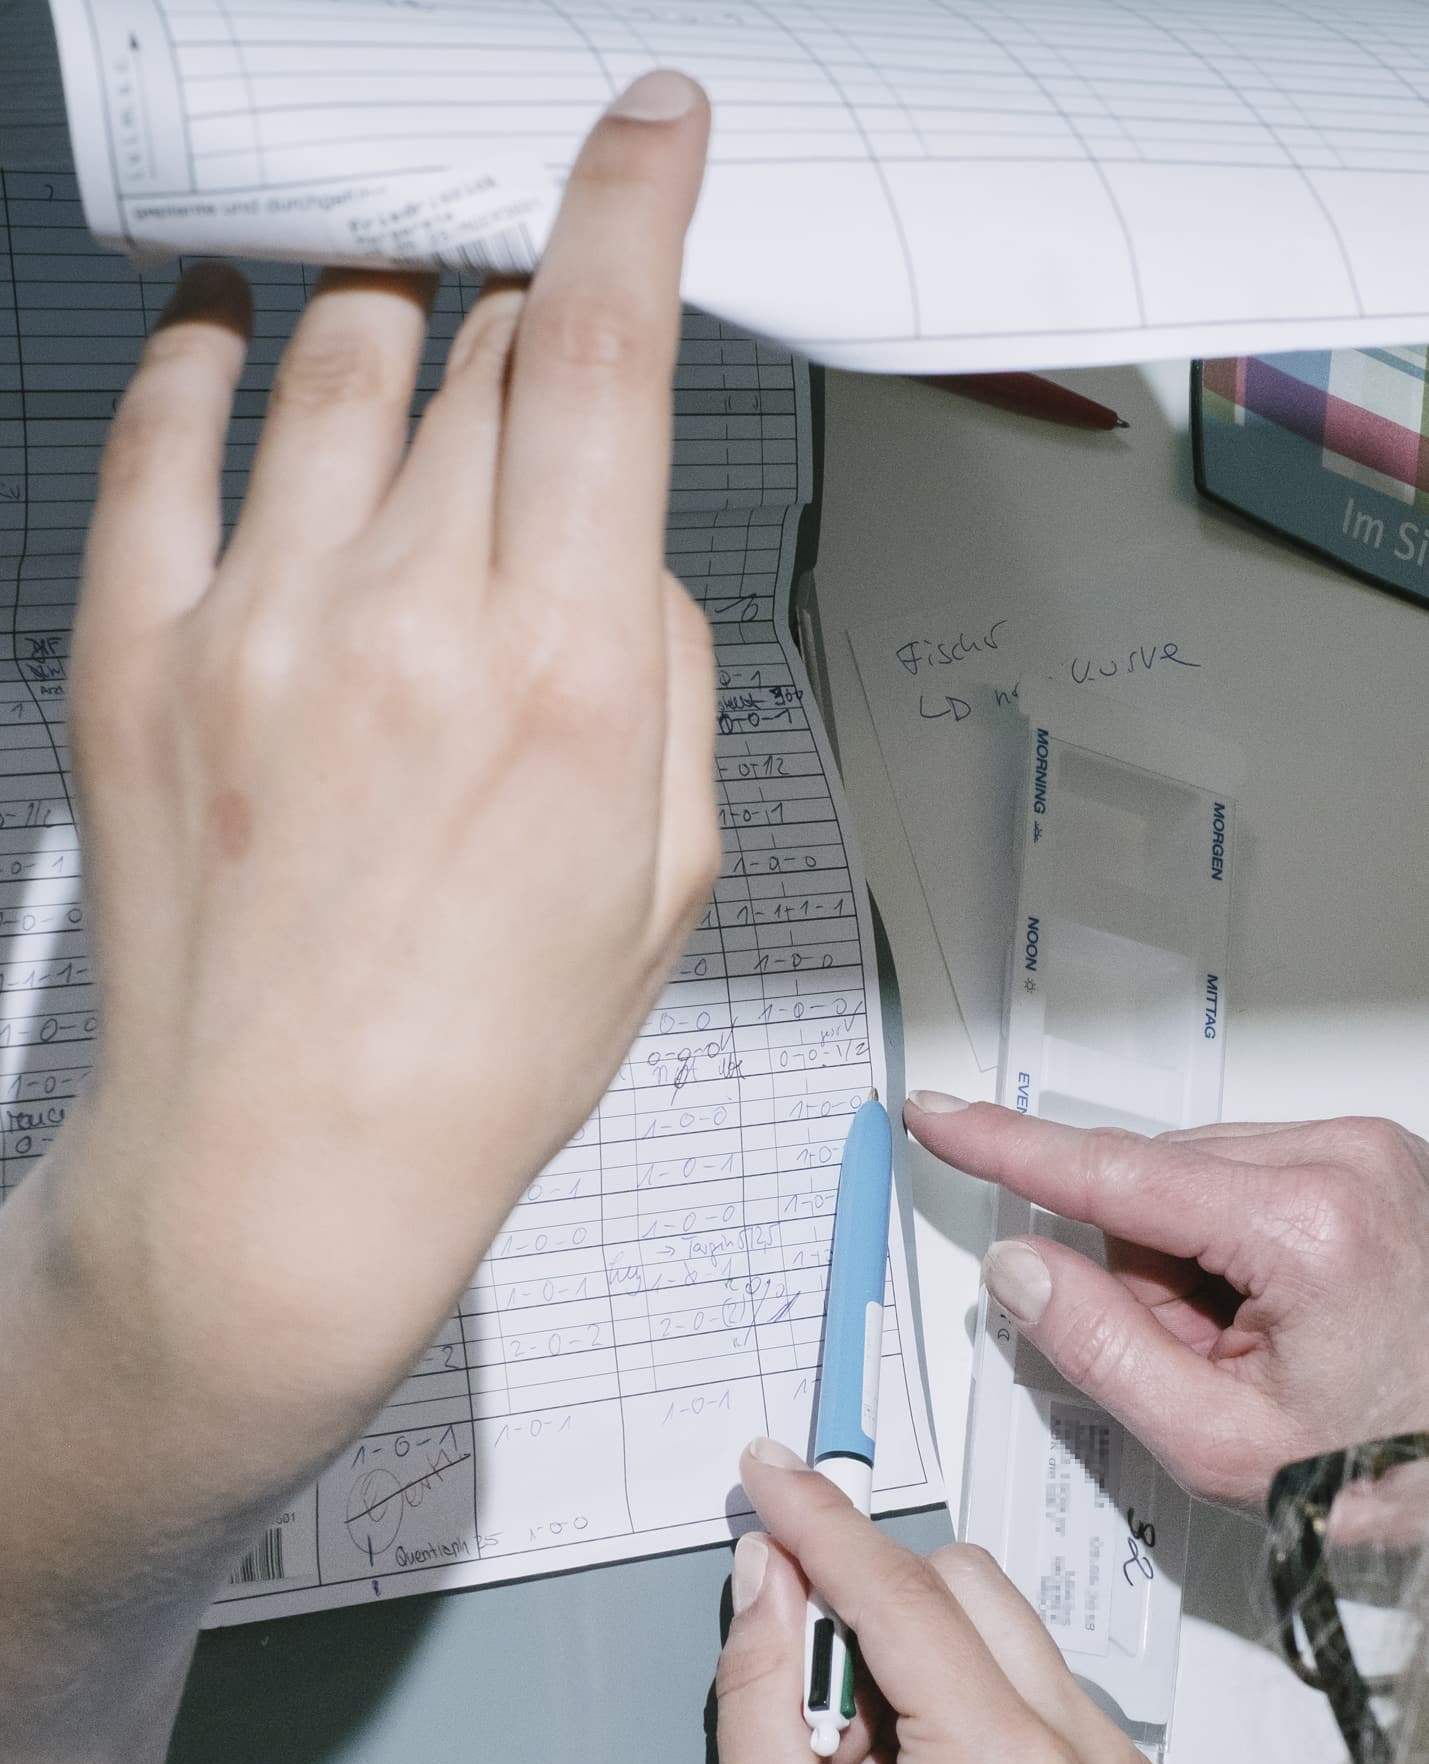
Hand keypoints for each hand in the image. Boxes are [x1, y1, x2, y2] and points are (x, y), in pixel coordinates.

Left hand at [40, 71, 714, 1491]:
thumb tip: (611, 543)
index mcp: (559, 676)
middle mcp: (405, 621)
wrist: (276, 1171)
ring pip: (338, 366)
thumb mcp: (664, 882)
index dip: (630, 205)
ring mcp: (253, 625)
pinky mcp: (137, 655)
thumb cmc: (475, 1057)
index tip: (644, 132)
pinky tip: (238, 327)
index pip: (602, 356)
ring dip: (393, 317)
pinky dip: (207, 354)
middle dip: (527, 319)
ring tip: (412, 321)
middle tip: (538, 341)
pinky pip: (163, 436)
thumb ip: (657, 671)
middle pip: (479, 354)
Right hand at [714, 1441, 1153, 1763]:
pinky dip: (952, 1677)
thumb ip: (761, 1682)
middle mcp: (1085, 1759)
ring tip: (861, 1750)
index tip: (773, 1474)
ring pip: (991, 1609)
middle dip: (863, 1599)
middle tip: (804, 1686)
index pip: (898, 1589)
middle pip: (955, 1578)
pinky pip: (1020, 1662)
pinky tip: (909, 1760)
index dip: (818, 1520)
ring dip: (908, 1638)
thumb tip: (768, 1572)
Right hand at [905, 1095, 1428, 1505]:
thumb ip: (1099, 1348)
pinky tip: (1284, 1312)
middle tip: (1207, 1363)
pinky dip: (1235, 1245)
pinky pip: (1245, 1178)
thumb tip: (1022, 1268)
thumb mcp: (1223, 1442)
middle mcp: (1343, 1160)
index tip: (944, 1117)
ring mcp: (1368, 1153)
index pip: (1112, 1174)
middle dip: (1147, 1276)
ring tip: (1262, 1345)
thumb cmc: (1399, 1466)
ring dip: (1192, 1262)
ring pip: (1193, 1181)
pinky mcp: (1374, 1159)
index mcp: (1305, 1224)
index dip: (1007, 1147)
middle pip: (1152, 1187)